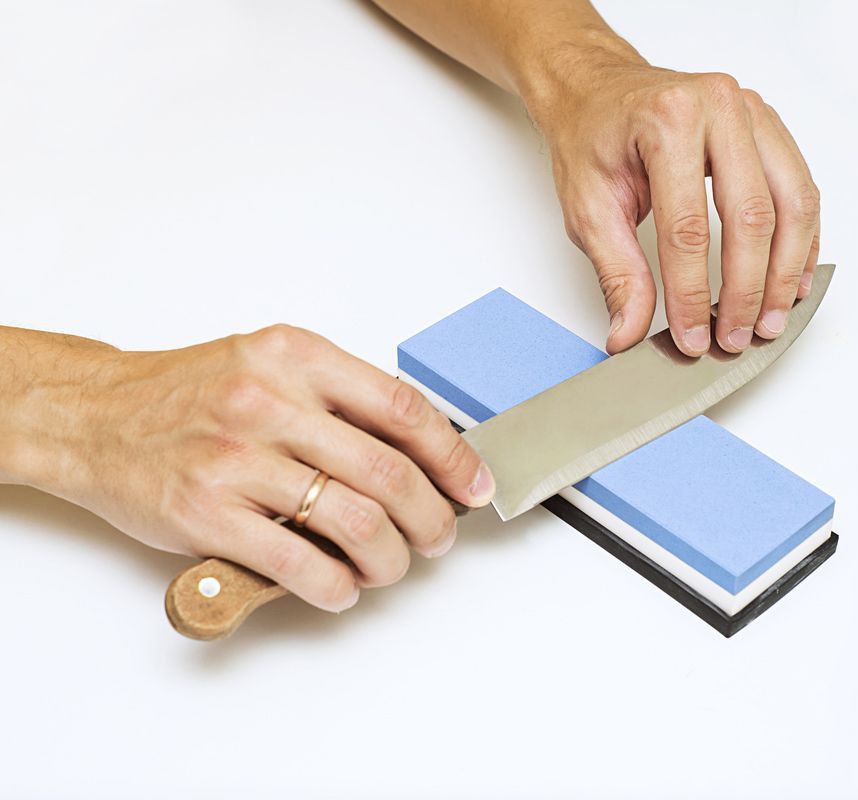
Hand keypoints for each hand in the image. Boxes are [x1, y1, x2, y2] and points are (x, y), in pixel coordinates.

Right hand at [36, 325, 494, 611]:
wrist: (96, 416)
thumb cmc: (190, 393)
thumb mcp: (270, 365)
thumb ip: (339, 397)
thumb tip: (422, 450)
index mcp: (296, 358)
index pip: (401, 407)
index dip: (452, 455)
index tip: (474, 485)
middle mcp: (269, 402)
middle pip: (389, 472)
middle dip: (431, 517)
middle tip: (438, 538)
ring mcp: (235, 458)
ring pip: (353, 521)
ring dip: (390, 559)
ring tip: (391, 567)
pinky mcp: (205, 513)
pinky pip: (296, 561)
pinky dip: (334, 585)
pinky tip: (340, 587)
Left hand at [531, 58, 819, 354]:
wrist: (597, 92)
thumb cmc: (592, 140)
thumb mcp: (588, 211)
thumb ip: (617, 275)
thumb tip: (629, 333)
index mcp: (666, 123)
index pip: (688, 229)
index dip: (692, 294)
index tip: (693, 338)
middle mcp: (717, 108)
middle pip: (752, 216)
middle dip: (748, 290)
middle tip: (737, 337)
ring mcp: (751, 113)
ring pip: (792, 203)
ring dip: (785, 271)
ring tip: (770, 320)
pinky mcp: (769, 127)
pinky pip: (801, 189)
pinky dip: (800, 242)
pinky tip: (789, 280)